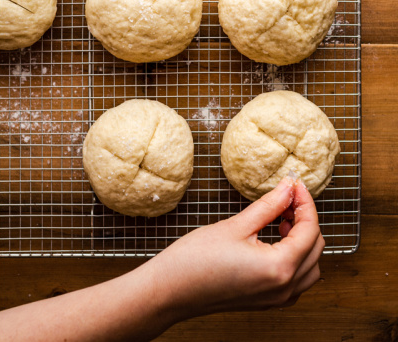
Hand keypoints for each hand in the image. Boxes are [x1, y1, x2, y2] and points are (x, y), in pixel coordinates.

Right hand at [153, 177, 323, 317]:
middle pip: (315, 248)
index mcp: (280, 267)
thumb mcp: (235, 226)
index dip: (305, 203)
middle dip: (305, 219)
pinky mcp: (267, 302)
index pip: (309, 230)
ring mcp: (278, 298)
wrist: (170, 290)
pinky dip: (295, 259)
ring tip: (280, 220)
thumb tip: (288, 188)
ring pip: (311, 266)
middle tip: (286, 197)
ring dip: (303, 241)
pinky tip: (275, 242)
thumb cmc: (195, 260)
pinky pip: (297, 280)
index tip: (295, 185)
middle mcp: (285, 287)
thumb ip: (267, 206)